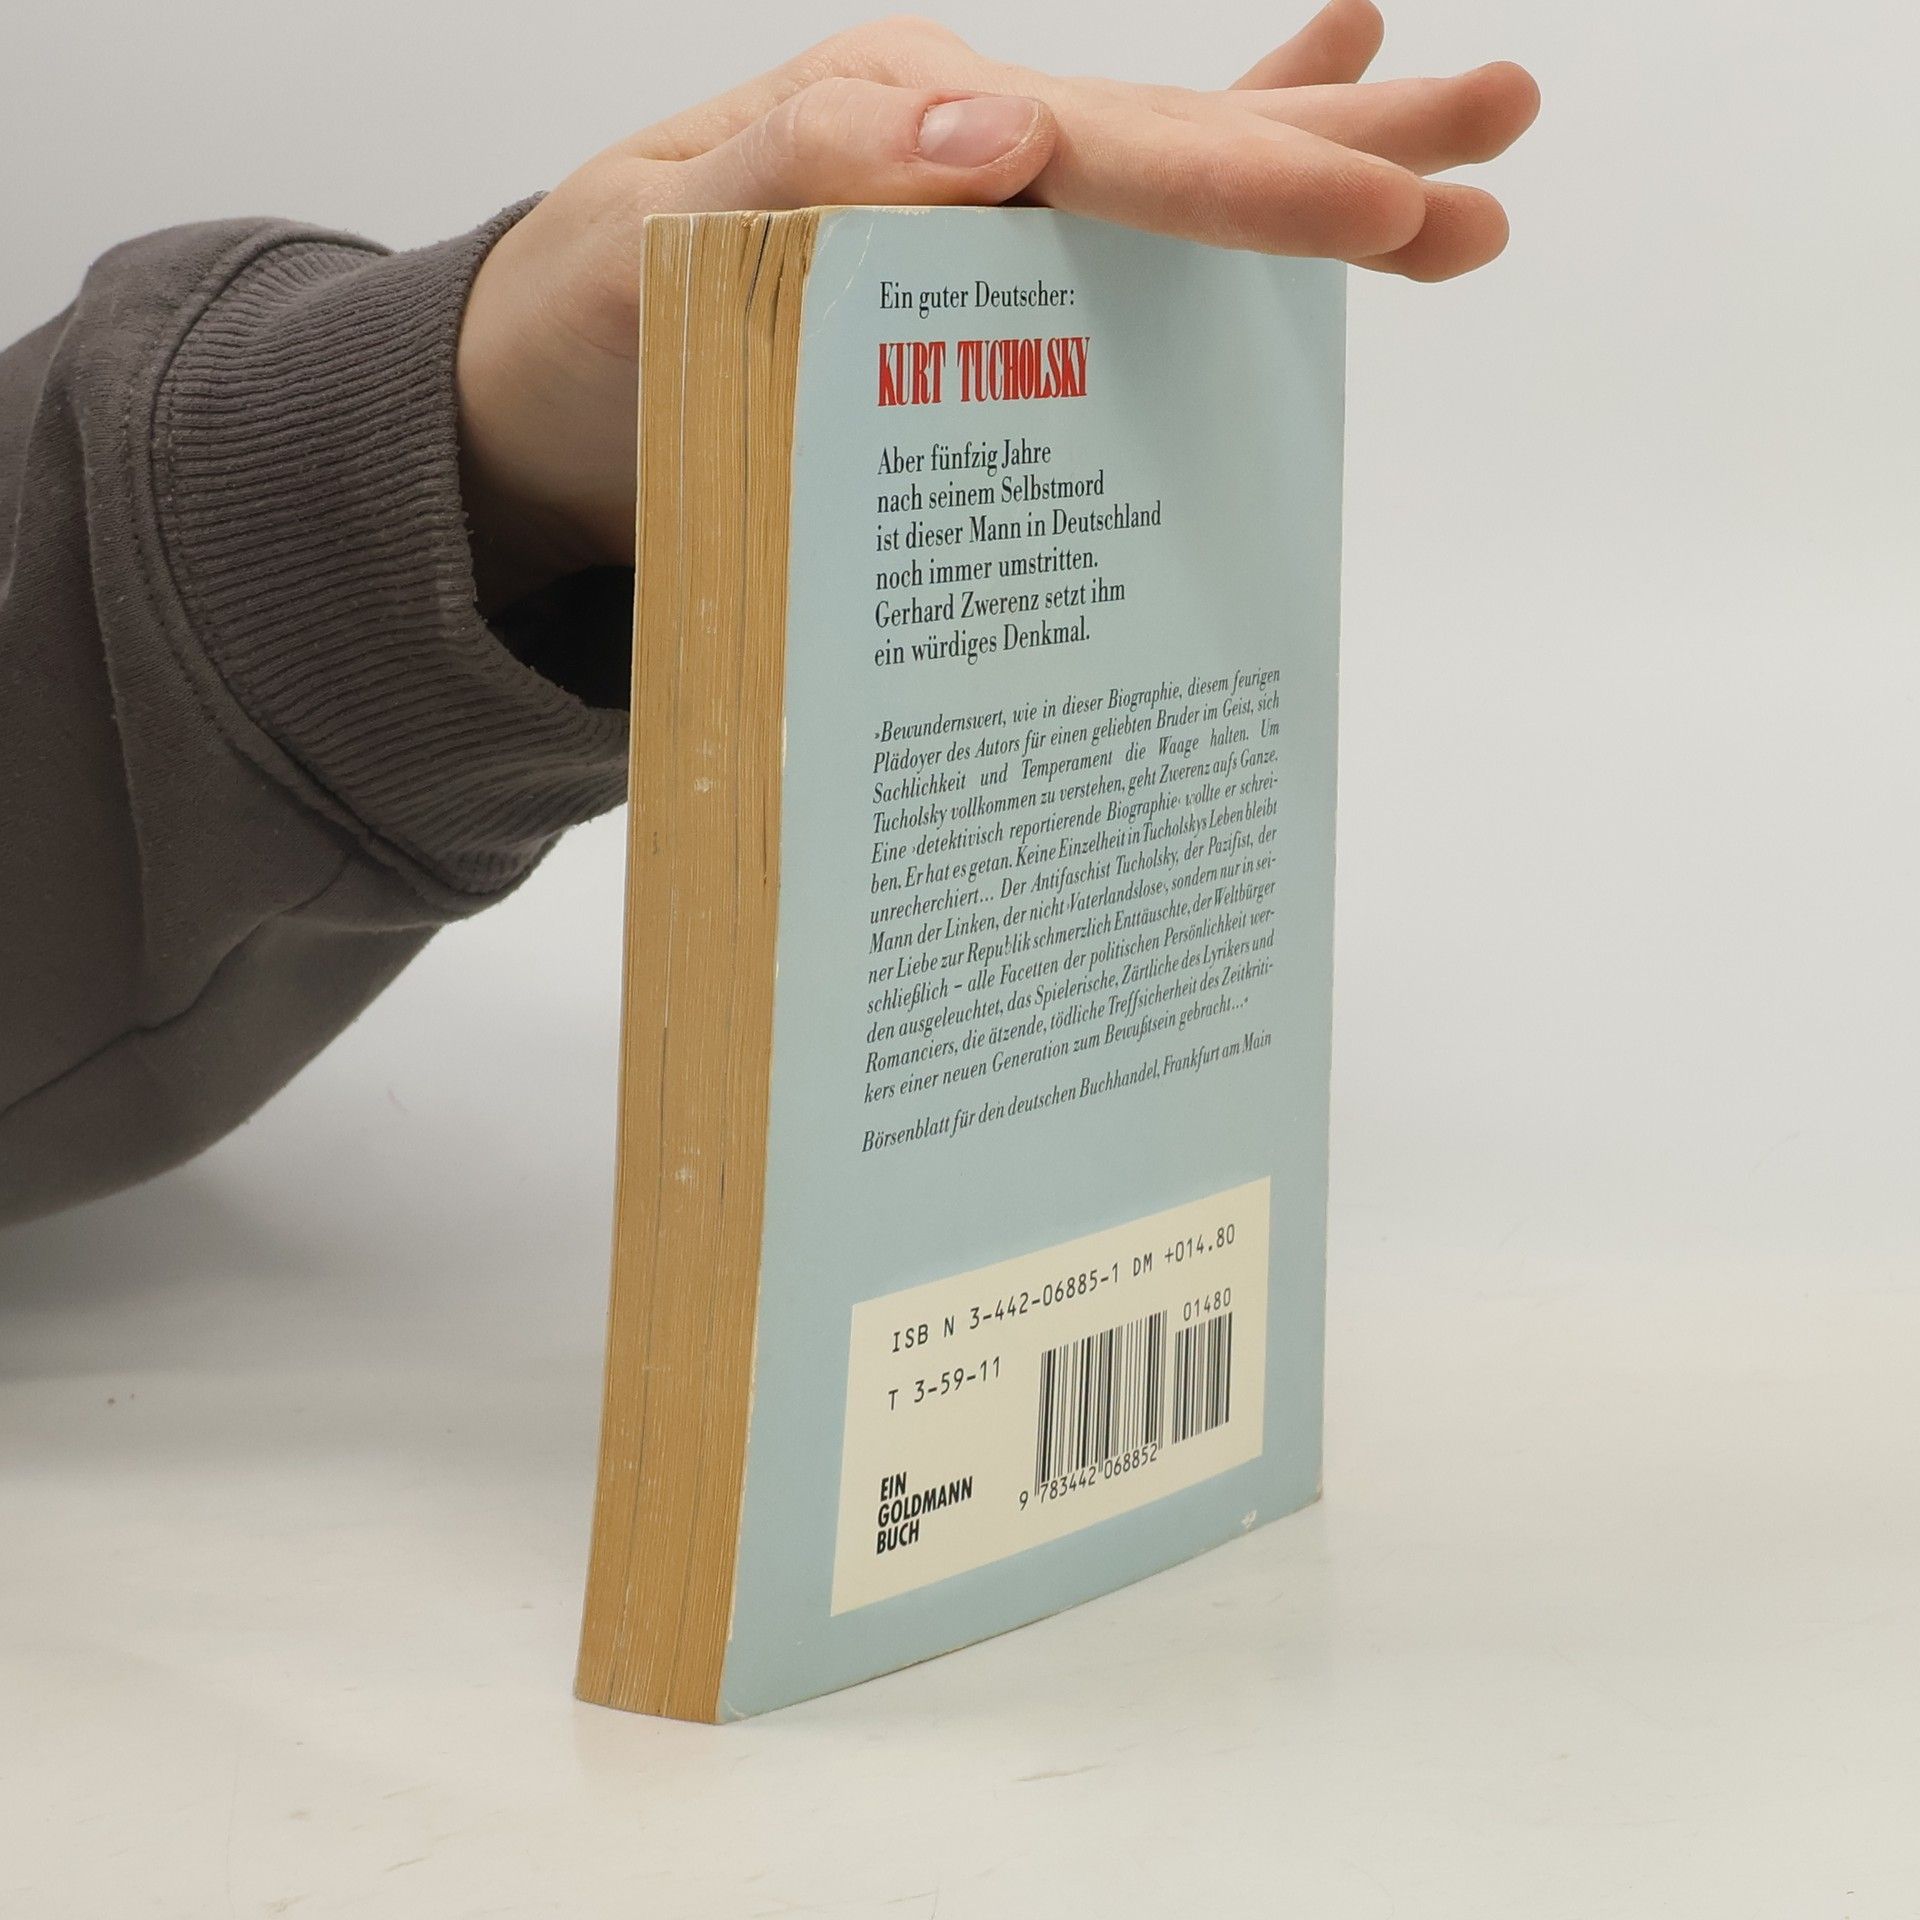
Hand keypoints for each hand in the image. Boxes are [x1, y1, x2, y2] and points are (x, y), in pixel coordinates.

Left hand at [455, 4, 1538, 608]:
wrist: (538, 407)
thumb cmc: (587, 327)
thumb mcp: (656, 242)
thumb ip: (806, 174)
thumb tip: (999, 136)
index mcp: (896, 134)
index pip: (1105, 155)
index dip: (1246, 182)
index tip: (1378, 209)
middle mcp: (957, 165)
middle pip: (1176, 145)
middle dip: (1338, 148)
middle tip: (1499, 130)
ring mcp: (974, 229)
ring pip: (1171, 192)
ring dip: (1313, 173)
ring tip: (1461, 172)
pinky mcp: (969, 306)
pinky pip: (1104, 264)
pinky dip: (1198, 222)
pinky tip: (1280, 158)